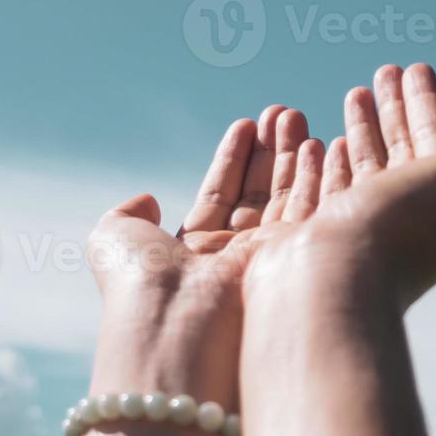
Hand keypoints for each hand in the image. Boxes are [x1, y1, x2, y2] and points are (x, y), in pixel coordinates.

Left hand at [86, 106, 322, 409]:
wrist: (172, 323)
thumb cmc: (138, 281)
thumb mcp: (114, 236)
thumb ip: (129, 211)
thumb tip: (147, 197)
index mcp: (192, 252)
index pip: (220, 195)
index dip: (234, 158)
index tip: (248, 123)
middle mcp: (231, 259)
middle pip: (258, 194)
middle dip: (272, 152)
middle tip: (285, 112)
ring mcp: (265, 264)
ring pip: (287, 200)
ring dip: (296, 158)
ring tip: (299, 116)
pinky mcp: (294, 266)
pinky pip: (311, 214)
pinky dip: (319, 179)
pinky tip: (321, 145)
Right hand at [243, 63, 435, 311]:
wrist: (329, 282)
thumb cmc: (399, 227)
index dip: (430, 104)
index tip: (415, 68)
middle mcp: (403, 222)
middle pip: (403, 152)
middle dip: (396, 110)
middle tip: (384, 72)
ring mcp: (356, 231)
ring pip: (364, 168)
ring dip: (362, 128)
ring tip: (354, 93)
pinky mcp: (312, 236)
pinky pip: (323, 189)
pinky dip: (324, 161)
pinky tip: (318, 141)